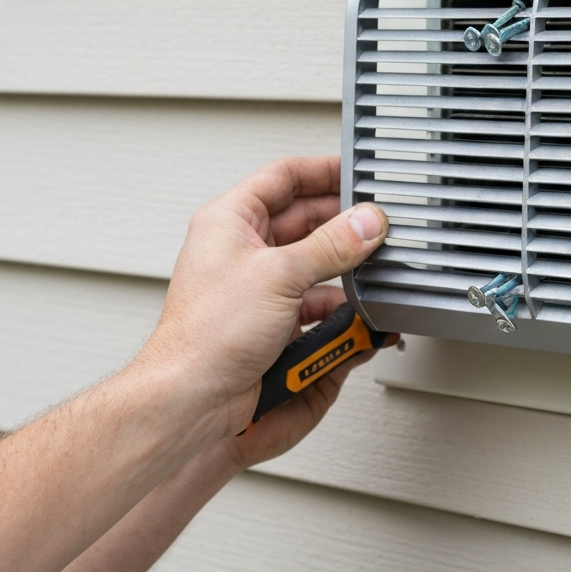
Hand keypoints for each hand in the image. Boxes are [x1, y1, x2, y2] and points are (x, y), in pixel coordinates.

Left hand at [136, 156, 388, 440]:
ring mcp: (259, 288)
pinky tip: (357, 317)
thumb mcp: (279, 276)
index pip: (284, 177)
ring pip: (315, 264)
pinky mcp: (272, 321)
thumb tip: (367, 222)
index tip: (358, 173)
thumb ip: (331, 245)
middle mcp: (243, 251)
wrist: (192, 401)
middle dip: (343, 226)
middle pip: (306, 221)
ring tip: (371, 274)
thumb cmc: (205, 336)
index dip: (323, 171)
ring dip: (344, 271)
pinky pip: (315, 303)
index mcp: (230, 221)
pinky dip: (339, 308)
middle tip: (378, 228)